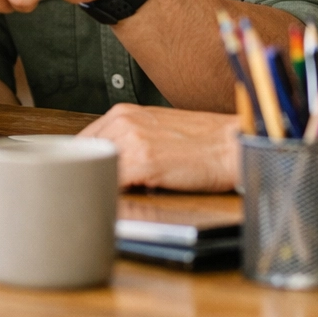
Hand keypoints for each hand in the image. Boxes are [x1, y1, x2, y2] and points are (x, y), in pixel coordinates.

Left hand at [80, 104, 238, 191]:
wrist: (234, 145)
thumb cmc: (204, 141)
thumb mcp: (157, 129)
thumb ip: (128, 140)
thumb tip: (107, 162)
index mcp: (124, 113)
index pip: (84, 140)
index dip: (83, 162)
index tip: (84, 177)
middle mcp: (124, 122)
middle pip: (84, 155)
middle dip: (87, 175)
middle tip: (92, 193)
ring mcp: (132, 141)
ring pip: (95, 169)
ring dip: (99, 185)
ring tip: (106, 199)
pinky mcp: (144, 162)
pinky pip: (113, 183)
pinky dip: (112, 195)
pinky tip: (119, 203)